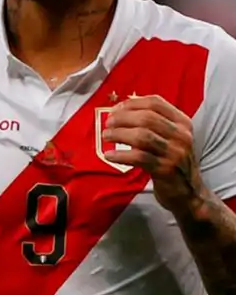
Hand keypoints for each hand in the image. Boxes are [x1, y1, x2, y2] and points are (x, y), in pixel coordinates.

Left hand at [102, 95, 203, 211]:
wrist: (188, 192)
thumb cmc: (171, 160)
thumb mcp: (170, 137)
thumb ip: (153, 122)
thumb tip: (121, 107)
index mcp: (182, 122)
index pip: (155, 103)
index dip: (131, 103)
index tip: (115, 109)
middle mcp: (181, 135)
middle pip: (146, 118)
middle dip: (122, 118)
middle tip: (108, 123)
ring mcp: (175, 153)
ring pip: (142, 136)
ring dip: (119, 134)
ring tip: (106, 136)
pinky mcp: (165, 170)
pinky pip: (138, 157)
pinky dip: (120, 155)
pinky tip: (109, 155)